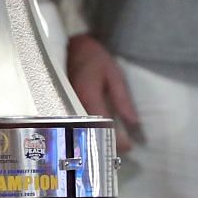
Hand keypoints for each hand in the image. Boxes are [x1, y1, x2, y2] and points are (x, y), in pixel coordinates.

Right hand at [66, 34, 140, 153]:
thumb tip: (134, 122)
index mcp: (89, 95)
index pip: (103, 125)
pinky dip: (88, 133)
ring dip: (95, 141)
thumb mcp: (114, 74)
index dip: (116, 139)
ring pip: (82, 131)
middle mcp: (74, 104)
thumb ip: (122, 98)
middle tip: (119, 151)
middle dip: (105, 145)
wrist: (72, 46)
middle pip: (90, 133)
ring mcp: (67, 106)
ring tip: (109, 147)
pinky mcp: (64, 107)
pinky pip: (77, 124)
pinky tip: (97, 137)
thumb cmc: (95, 58)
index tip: (128, 146)